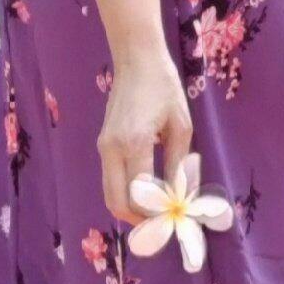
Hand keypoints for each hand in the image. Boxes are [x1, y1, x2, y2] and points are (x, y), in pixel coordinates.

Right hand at [98, 33, 192, 224]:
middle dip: (138, 220)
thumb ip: (178, 162)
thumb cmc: (163, 86)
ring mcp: (103, 147)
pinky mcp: (102, 144)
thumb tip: (179, 195)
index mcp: (134, 143)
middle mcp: (112, 150)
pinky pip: (111, 179)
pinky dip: (125, 192)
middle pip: (116, 202)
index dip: (156, 212)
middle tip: (161, 224)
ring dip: (129, 208)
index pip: (140, 195)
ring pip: (110, 194)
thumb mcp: (180, 124)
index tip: (175, 217)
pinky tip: (146, 191)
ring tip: (155, 211)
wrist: (136, 58)